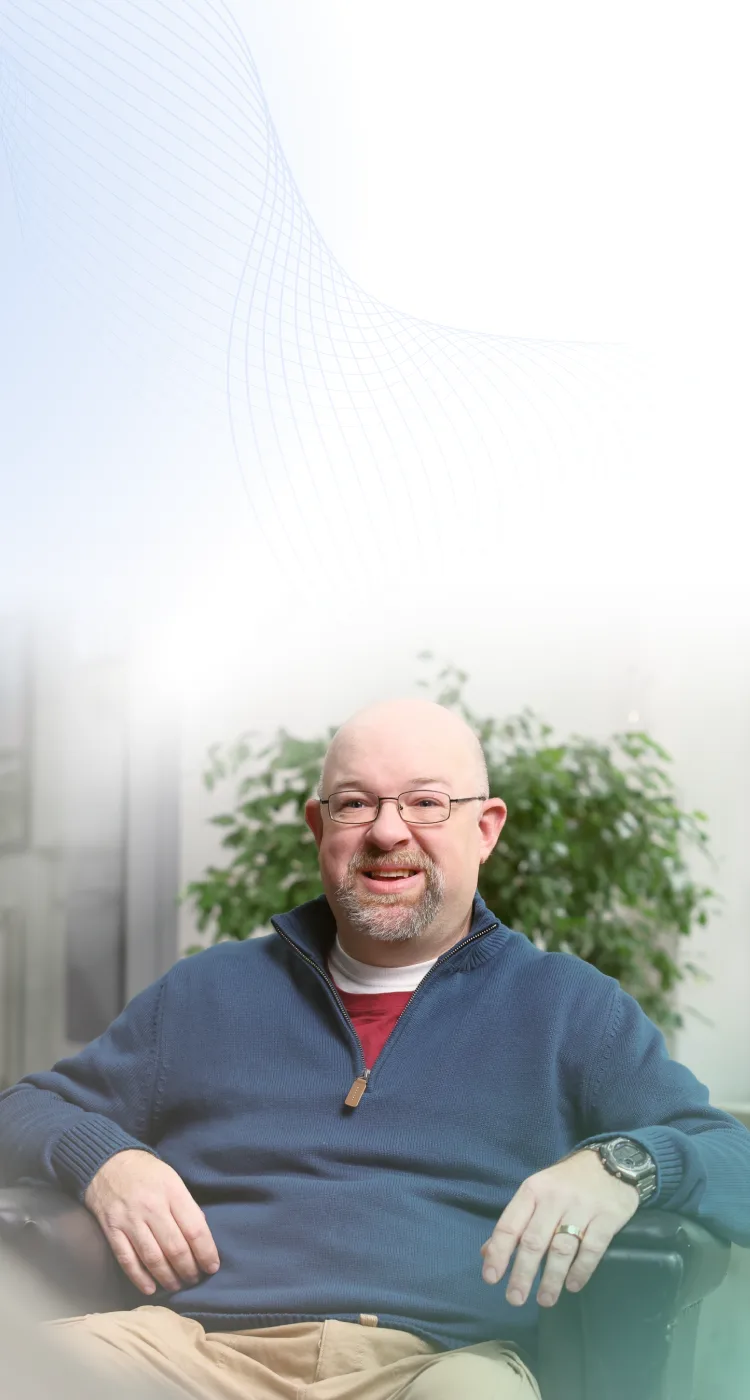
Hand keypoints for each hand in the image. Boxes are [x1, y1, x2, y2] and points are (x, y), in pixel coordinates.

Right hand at [84, 1148, 220, 1295]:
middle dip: (188, 1270)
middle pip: (175, 1248)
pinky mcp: (112, 1230)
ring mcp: (130, 1220)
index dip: (206, 1252)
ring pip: (153, 1258)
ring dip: (168, 1278)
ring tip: (177, 1286)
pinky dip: (140, 1278)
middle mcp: (152, 1207)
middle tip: (194, 1279)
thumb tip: (201, 1235)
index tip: (212, 1267)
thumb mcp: (173, 1179)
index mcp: (172, 1191)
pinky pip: (127, 1260)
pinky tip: (151, 1289)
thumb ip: (187, 1206)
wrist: (107, 1162)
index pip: (195, 1229)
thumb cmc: (146, 1173)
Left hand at [481, 1149, 638, 1307]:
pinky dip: (581, 1271)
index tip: (491, 1279)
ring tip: (545, 1299)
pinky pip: (591, 1249)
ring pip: (562, 1249)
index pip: (510, 1224)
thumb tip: (487, 1253)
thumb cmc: (567, 1183)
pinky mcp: (608, 1218)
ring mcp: (582, 1208)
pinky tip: (573, 1286)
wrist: (612, 1163)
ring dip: (551, 1278)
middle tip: (515, 1299)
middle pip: (534, 1241)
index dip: (499, 1252)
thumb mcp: (537, 1193)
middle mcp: (555, 1199)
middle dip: (523, 1273)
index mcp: (533, 1191)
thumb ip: (515, 1223)